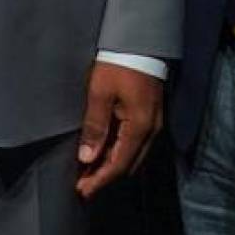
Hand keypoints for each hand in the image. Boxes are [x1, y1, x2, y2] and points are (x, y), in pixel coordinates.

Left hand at [75, 62, 162, 199]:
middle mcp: (151, 131)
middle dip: (105, 177)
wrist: (139, 43)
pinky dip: (117, 152)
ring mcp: (152, 124)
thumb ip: (95, 126)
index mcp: (140, 128)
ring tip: (88, 173)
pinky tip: (102, 152)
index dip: (100, 179)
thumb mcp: (100, 93)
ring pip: (131, 155)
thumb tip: (87, 158)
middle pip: (127, 164)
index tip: (82, 191)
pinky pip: (133, 143)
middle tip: (82, 185)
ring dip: (111, 165)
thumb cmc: (118, 65)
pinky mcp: (148, 116)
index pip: (119, 164)